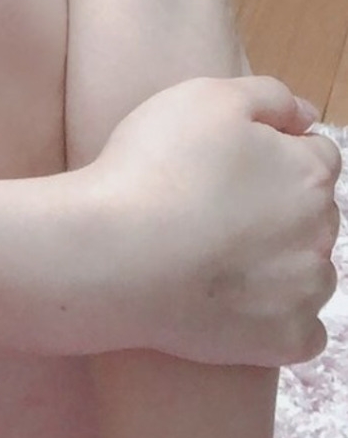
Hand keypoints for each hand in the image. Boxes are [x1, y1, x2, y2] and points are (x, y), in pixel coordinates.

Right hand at [87, 74, 340, 366]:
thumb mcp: (207, 97)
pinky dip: (278, 320)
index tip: (231, 162)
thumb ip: (269, 96)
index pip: (318, 155)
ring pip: (310, 272)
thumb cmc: (157, 166)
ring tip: (218, 256)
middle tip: (216, 207)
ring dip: (281, 263)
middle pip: (313, 214)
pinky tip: (236, 304)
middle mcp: (321, 234)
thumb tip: (307, 115)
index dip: (276, 152)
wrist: (115, 255)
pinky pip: (302, 332)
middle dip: (280, 208)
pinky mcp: (285, 342)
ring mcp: (306, 293)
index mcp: (309, 173)